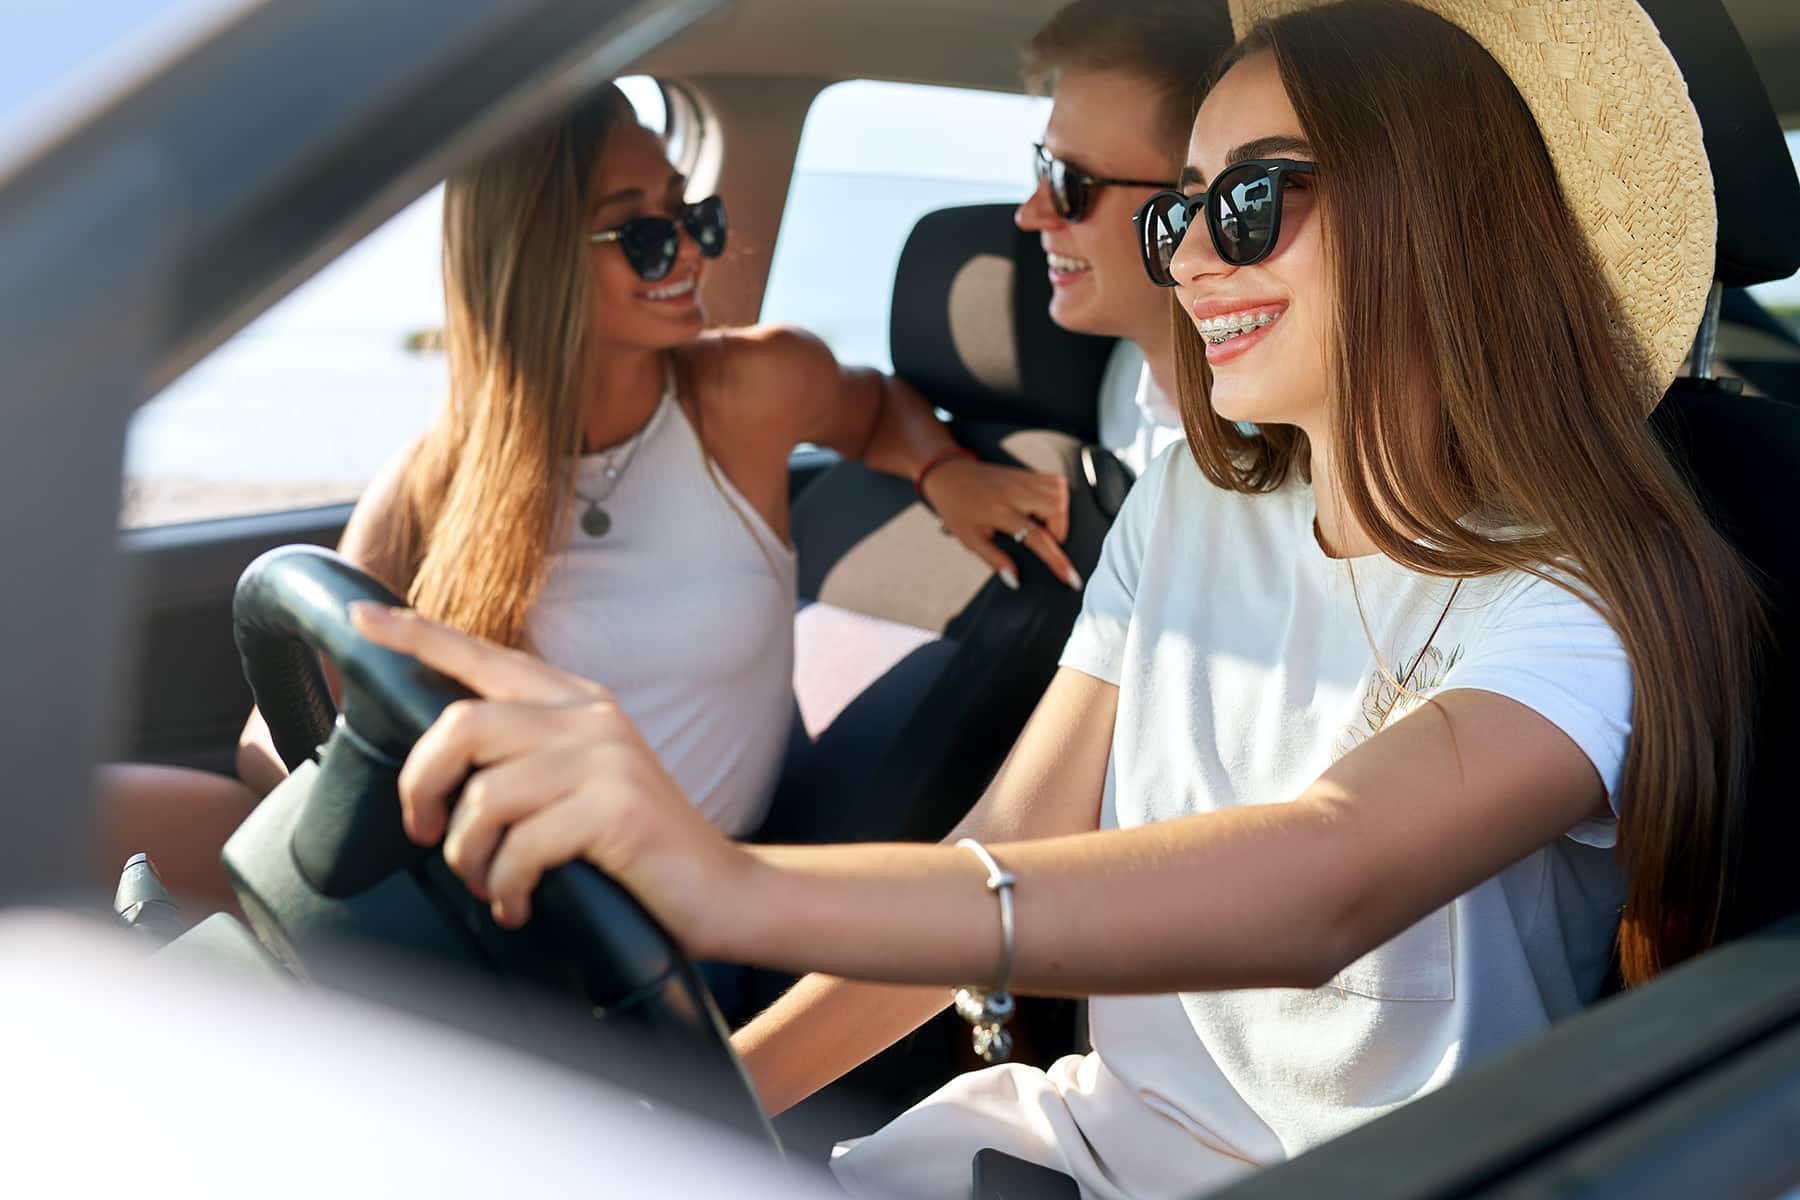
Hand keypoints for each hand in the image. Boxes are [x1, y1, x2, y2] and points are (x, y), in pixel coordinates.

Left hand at [348, 603, 747, 952]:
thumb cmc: (638, 849)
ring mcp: (606, 760)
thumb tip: (443, 775)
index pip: (483, 655)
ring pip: (484, 795)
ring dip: (469, 856)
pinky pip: (520, 847)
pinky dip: (506, 887)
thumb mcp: (581, 785)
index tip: (361, 618)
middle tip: (423, 832)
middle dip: (421, 785)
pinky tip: (520, 905)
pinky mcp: (616, 809)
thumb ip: (527, 760)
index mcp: (577, 703)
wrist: (724, 891)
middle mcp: (590, 718)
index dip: (417, 635)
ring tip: (490, 884)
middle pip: (462, 725)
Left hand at [922, 458, 1080, 589]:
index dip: (1056, 560)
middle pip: (1056, 508)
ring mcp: (1022, 479)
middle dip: (1059, 531)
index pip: (1037, 537)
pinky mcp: (1026, 472)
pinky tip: (1041, 510)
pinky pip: (1055, 483)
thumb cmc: (957, 509)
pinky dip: (1056, 500)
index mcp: (999, 512)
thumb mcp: (970, 540)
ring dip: (1059, 515)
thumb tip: (1015, 580)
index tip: (1072, 579)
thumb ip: (994, 560)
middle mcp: (1014, 492)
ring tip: (1043, 526)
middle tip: (1045, 541)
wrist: (949, 475)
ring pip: (1060, 494)